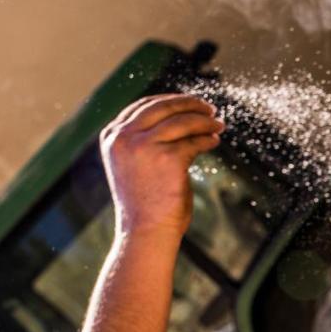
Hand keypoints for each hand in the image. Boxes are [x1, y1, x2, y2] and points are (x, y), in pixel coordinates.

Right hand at [99, 94, 224, 238]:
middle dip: (189, 104)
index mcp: (112, 136)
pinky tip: (214, 141)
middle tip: (209, 108)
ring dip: (204, 121)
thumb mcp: (134, 164)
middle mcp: (124, 137)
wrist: (146, 230)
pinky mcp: (168, 157)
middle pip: (162, 107)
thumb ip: (144, 140)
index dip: (169, 101)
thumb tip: (176, 120)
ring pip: (182, 122)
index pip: (143, 106)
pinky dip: (207, 139)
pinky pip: (193, 141)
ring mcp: (144, 146)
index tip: (189, 103)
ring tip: (218, 125)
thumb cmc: (144, 202)